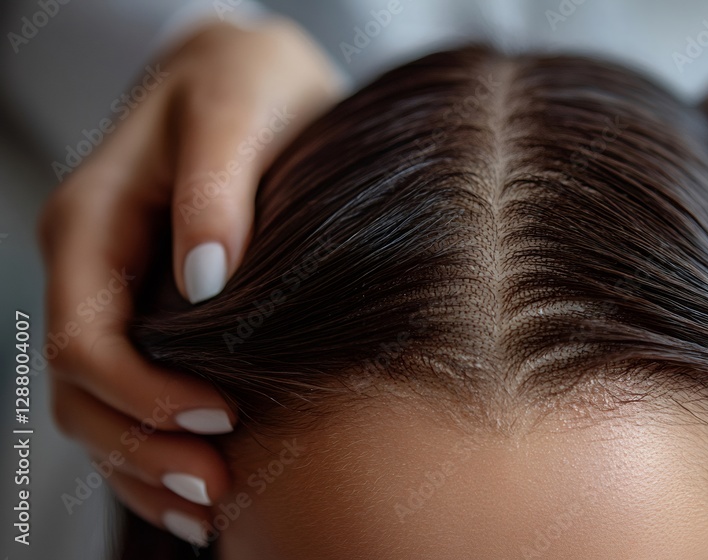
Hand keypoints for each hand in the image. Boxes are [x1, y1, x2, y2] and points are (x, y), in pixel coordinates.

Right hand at [38, 19, 343, 544]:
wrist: (248, 76)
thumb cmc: (241, 84)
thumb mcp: (231, 112)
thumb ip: (212, 189)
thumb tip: (205, 277)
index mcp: (90, 224)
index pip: (83, 336)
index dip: (140, 392)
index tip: (219, 420)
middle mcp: (92, 270)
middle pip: (83, 388)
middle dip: (143, 446)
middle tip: (218, 491)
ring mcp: (117, 296)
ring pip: (100, 406)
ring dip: (147, 464)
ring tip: (213, 510)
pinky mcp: (154, 313)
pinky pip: (132, 396)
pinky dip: (158, 448)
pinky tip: (205, 488)